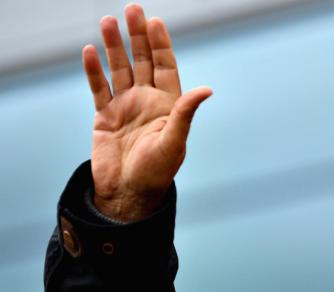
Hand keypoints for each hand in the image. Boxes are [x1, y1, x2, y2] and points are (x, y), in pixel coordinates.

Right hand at [83, 3, 211, 221]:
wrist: (128, 194)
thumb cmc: (157, 172)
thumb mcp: (174, 142)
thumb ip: (185, 113)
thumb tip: (206, 89)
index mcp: (168, 105)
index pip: (165, 67)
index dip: (160, 44)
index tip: (155, 22)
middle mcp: (147, 101)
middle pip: (141, 61)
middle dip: (136, 36)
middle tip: (131, 9)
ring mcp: (125, 106)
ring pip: (119, 69)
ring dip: (113, 46)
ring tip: (106, 21)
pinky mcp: (105, 116)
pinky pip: (98, 88)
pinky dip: (93, 70)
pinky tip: (89, 51)